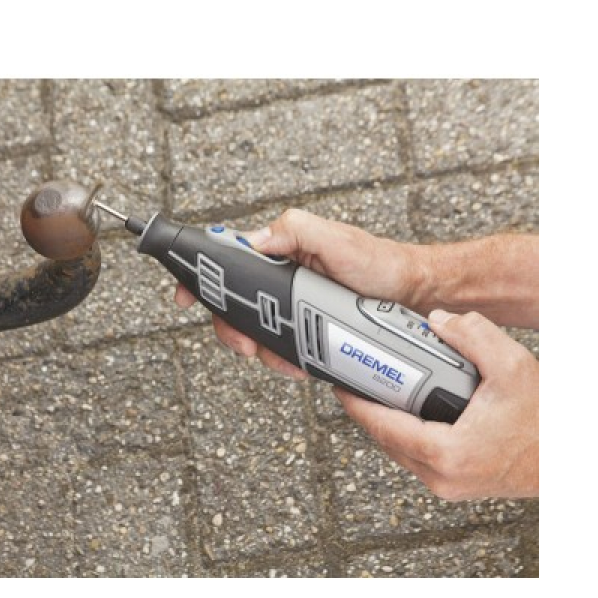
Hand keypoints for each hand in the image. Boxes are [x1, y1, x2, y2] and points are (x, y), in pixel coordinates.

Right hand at [174, 208, 420, 379]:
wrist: (412, 297)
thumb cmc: (378, 262)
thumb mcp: (336, 239)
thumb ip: (294, 232)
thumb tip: (253, 242)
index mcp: (278, 251)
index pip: (227, 259)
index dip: (200, 276)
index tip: (185, 296)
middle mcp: (279, 278)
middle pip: (232, 305)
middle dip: (231, 329)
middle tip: (245, 344)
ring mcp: (291, 306)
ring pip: (254, 332)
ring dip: (261, 350)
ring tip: (283, 359)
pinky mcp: (305, 330)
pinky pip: (281, 349)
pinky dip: (284, 360)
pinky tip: (299, 364)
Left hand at [334, 309, 537, 499]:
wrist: (574, 458)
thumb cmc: (546, 420)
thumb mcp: (512, 367)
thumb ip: (473, 336)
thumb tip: (438, 319)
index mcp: (446, 453)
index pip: (382, 427)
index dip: (356, 404)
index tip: (339, 385)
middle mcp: (441, 477)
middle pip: (385, 440)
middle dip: (369, 410)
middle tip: (357, 380)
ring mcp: (447, 486)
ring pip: (399, 452)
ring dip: (387, 424)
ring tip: (380, 392)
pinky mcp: (455, 486)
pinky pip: (417, 458)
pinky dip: (408, 435)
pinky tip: (409, 411)